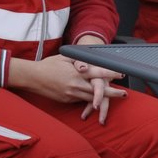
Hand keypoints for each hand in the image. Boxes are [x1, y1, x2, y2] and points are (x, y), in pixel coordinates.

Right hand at [12, 55, 126, 119]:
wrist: (32, 78)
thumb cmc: (49, 65)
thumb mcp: (65, 57)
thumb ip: (79, 59)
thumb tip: (89, 59)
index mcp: (76, 73)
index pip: (97, 73)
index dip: (111, 74)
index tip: (121, 74)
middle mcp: (75, 85)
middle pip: (97, 90)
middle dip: (112, 92)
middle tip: (125, 94)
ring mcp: (70, 94)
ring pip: (90, 98)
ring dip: (103, 98)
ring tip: (115, 98)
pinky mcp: (66, 100)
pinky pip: (80, 100)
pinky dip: (89, 99)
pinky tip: (98, 100)